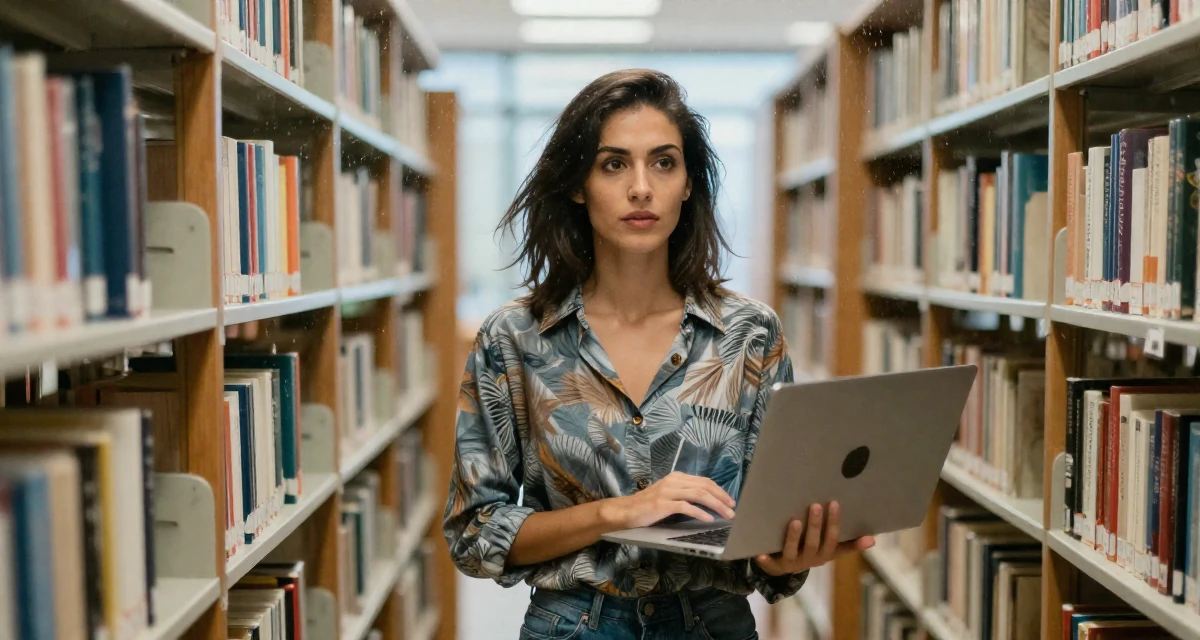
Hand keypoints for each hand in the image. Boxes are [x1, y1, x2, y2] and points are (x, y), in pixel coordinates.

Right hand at [601, 471, 736, 529]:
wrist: (627, 510)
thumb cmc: (649, 506)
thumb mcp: (669, 495)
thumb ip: (685, 495)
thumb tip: (708, 503)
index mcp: (677, 477)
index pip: (704, 481)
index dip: (720, 490)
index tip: (730, 501)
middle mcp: (674, 481)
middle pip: (705, 486)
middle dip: (722, 497)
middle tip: (733, 509)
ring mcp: (668, 492)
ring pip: (699, 495)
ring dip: (716, 505)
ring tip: (727, 515)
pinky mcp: (663, 504)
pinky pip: (686, 507)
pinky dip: (699, 512)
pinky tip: (708, 519)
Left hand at [754, 502, 874, 576]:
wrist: (784, 567)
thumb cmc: (810, 549)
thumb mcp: (829, 549)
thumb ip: (849, 544)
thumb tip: (873, 539)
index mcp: (824, 554)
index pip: (832, 539)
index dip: (833, 523)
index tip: (834, 503)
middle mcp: (809, 560)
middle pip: (813, 544)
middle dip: (815, 526)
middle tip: (815, 505)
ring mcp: (791, 563)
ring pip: (793, 551)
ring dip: (794, 537)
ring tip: (794, 521)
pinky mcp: (773, 565)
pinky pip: (769, 563)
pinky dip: (765, 559)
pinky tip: (760, 553)